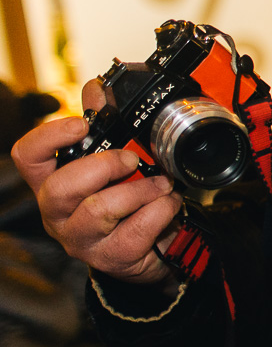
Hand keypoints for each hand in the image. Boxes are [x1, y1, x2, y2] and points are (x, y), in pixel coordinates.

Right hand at [10, 80, 179, 284]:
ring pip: (99, 210)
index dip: (49, 137)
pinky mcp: (110, 258)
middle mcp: (58, 212)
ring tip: (161, 184)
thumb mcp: (113, 163)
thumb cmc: (126, 203)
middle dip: (103, 166)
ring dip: (140, 190)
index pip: (28, 157)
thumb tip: (96, 88)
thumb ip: (103, 124)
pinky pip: (134, 231)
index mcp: (53, 181)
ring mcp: (81, 238)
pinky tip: (169, 204)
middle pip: (60, 187)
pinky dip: (160, 211)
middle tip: (132, 160)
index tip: (81, 125)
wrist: (151, 250)